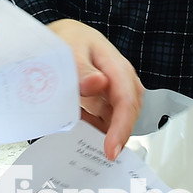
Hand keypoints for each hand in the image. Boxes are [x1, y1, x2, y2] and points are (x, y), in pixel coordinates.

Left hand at [49, 19, 142, 160]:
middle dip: (119, 135)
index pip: (126, 99)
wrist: (64, 36)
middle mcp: (119, 79)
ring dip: (107, 134)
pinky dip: (95, 129)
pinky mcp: (104, 100)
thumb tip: (99, 83)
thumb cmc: (69, 40)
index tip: (112, 149)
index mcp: (115, 65)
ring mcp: (113, 90)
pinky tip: (83, 132)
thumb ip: (82, 69)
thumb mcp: (71, 50)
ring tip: (90, 147)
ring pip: (118, 118)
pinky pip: (105, 120)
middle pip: (128, 111)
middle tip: (104, 156)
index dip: (121, 127)